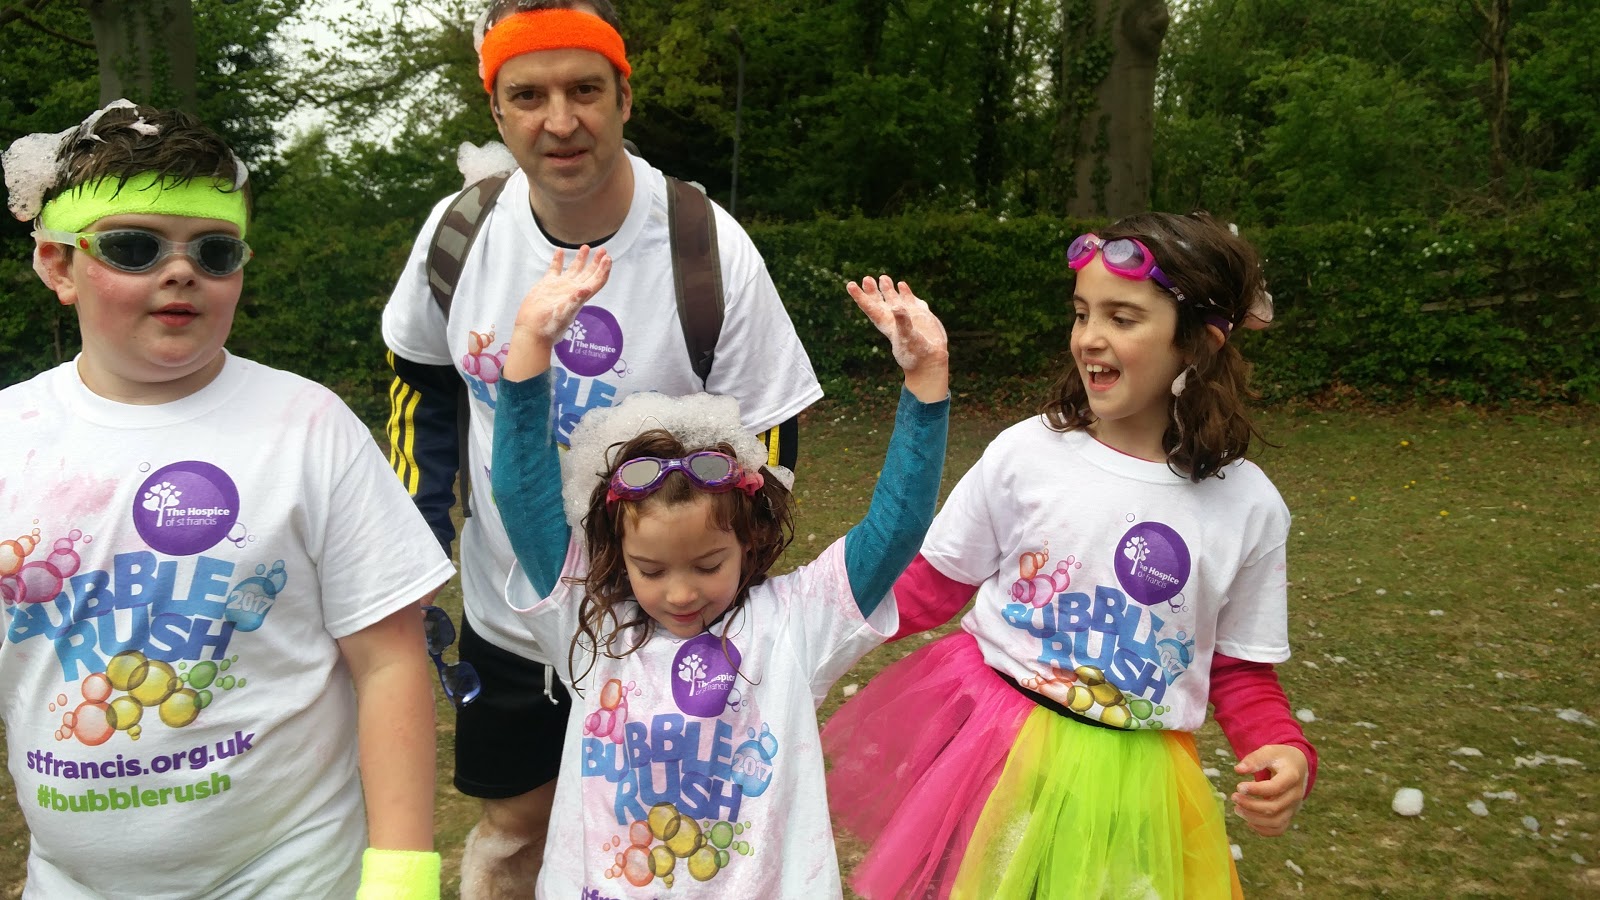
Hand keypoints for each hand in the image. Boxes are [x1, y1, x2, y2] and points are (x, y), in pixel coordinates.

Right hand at [512, 245, 611, 341]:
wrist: (532, 329)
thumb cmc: (549, 325)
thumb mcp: (564, 312)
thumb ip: (575, 300)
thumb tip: (586, 289)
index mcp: (580, 296)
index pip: (596, 281)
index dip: (603, 270)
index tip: (608, 258)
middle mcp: (572, 290)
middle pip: (589, 273)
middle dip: (597, 262)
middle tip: (603, 250)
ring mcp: (560, 286)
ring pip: (574, 269)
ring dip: (581, 258)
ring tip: (586, 247)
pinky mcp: (547, 285)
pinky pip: (555, 269)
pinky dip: (558, 259)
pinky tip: (560, 250)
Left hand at [846, 274, 948, 401]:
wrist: (931, 361)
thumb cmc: (916, 353)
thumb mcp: (908, 337)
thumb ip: (903, 321)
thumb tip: (896, 306)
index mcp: (886, 323)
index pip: (869, 307)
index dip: (859, 296)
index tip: (849, 284)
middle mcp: (895, 319)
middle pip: (879, 302)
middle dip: (872, 291)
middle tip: (866, 278)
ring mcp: (908, 316)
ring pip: (894, 299)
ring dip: (888, 289)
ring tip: (883, 277)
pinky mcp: (920, 316)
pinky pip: (910, 301)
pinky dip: (906, 292)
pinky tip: (902, 285)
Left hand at [1231, 743, 1307, 835]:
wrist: (1297, 766)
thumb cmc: (1280, 758)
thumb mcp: (1269, 752)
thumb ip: (1254, 759)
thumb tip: (1238, 770)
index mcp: (1292, 776)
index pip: (1275, 787)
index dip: (1255, 790)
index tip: (1238, 786)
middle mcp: (1296, 795)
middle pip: (1274, 807)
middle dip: (1250, 805)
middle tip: (1233, 797)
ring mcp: (1294, 807)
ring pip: (1276, 822)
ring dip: (1254, 819)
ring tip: (1237, 810)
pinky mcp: (1289, 815)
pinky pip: (1279, 829)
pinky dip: (1263, 830)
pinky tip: (1248, 821)